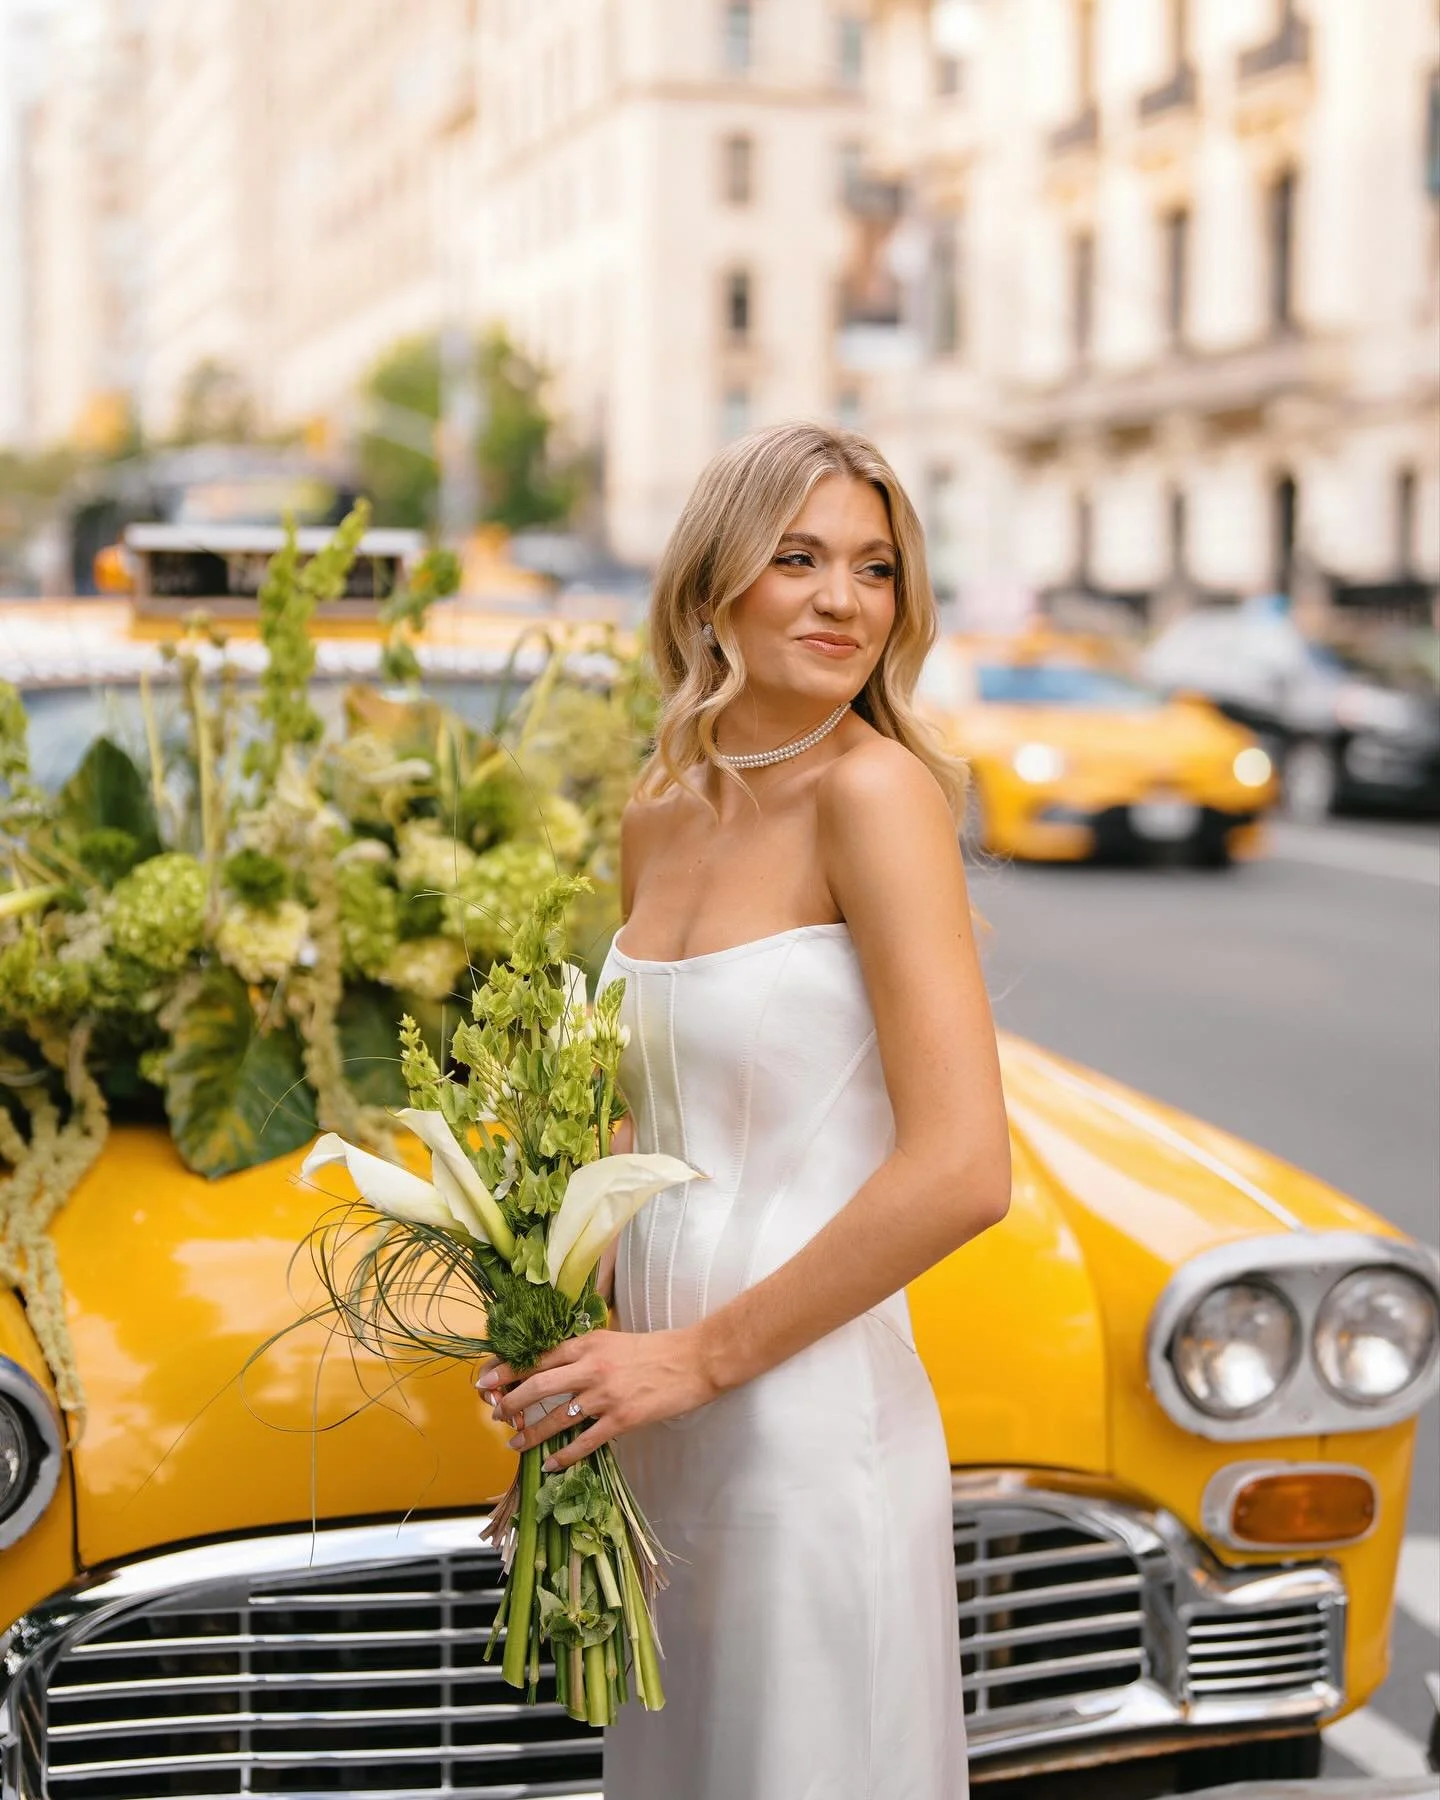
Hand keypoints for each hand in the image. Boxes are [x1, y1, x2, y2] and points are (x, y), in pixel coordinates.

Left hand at [477, 1326, 717, 1470]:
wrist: (692, 1360)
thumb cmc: (653, 1349)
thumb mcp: (611, 1340)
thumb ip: (582, 1352)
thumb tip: (551, 1366)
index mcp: (586, 1344)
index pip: (536, 1357)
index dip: (507, 1370)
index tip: (486, 1381)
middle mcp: (590, 1367)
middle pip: (537, 1387)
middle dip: (510, 1403)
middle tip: (496, 1414)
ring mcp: (605, 1395)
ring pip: (555, 1417)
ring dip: (531, 1433)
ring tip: (516, 1442)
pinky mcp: (621, 1419)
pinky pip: (584, 1441)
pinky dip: (565, 1456)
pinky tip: (552, 1465)